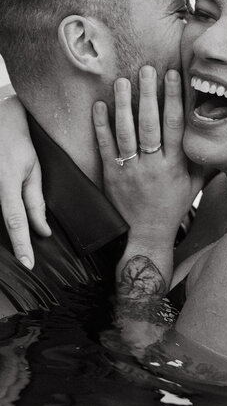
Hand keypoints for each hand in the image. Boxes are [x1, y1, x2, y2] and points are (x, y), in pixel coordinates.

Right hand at [0, 86, 50, 267]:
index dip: (22, 244)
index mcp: (7, 181)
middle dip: (14, 242)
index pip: (15, 221)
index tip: (28, 264)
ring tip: (22, 246)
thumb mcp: (33, 168)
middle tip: (25, 260)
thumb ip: (35, 200)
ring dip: (8, 231)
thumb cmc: (18, 140)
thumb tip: (43, 230)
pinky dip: (4, 216)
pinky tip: (15, 229)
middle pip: (2, 221)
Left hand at [93, 67, 203, 244]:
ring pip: (126, 132)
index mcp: (175, 166)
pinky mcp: (111, 176)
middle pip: (150, 124)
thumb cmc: (173, 208)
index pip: (175, 126)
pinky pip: (105, 147)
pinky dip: (101, 126)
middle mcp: (153, 166)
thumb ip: (202, 161)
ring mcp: (130, 171)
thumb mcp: (194, 186)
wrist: (146, 235)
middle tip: (146, 69)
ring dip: (123, 105)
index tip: (173, 75)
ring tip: (122, 81)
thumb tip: (213, 135)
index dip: (174, 98)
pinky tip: (100, 106)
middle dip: (148, 94)